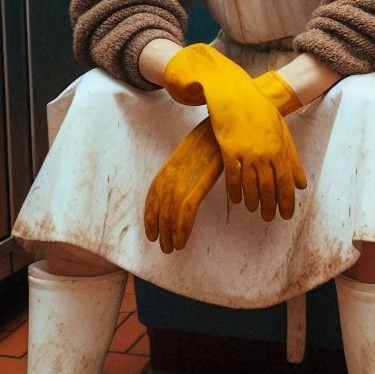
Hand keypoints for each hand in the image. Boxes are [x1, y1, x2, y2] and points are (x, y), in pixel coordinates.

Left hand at [144, 117, 223, 252]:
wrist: (224, 125)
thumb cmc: (215, 137)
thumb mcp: (196, 151)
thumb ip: (190, 166)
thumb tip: (190, 175)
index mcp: (171, 166)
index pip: (153, 194)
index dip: (150, 215)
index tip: (151, 232)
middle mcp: (172, 173)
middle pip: (159, 207)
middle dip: (159, 229)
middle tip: (162, 246)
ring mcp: (183, 178)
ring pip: (170, 214)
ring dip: (170, 234)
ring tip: (172, 248)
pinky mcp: (198, 183)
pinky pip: (185, 213)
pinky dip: (182, 229)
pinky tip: (183, 242)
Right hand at [163, 44, 306, 220]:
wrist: (235, 95)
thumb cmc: (261, 112)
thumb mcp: (282, 132)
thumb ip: (292, 158)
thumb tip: (301, 183)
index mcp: (279, 149)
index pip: (285, 181)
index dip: (287, 201)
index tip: (287, 215)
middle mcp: (263, 153)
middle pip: (268, 187)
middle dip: (271, 206)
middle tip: (271, 218)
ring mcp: (245, 152)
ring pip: (250, 185)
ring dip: (253, 201)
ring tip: (254, 210)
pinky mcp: (228, 150)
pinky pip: (232, 176)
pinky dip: (234, 190)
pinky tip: (236, 199)